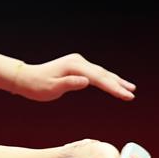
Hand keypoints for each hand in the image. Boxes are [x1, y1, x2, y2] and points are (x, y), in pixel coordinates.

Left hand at [15, 53, 135, 101]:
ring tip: (131, 88)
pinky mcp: (77, 67)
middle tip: (132, 95)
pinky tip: (115, 84)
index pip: (98, 78)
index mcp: (73, 66)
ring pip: (101, 73)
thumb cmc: (37, 86)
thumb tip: (86, 81)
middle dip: (118, 85)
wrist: (26, 78)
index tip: (126, 96)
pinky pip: (96, 74)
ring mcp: (78, 63)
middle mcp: (78, 62)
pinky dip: (106, 79)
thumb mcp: (51, 88)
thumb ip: (68, 84)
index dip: (113, 88)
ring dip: (115, 81)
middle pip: (102, 74)